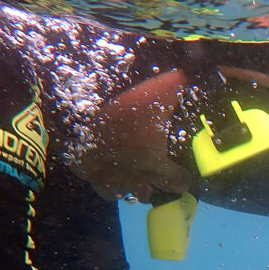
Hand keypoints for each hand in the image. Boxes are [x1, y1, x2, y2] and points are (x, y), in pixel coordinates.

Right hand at [71, 70, 193, 201]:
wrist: (77, 103)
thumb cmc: (125, 100)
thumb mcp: (159, 92)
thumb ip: (178, 88)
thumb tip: (191, 75)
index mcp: (154, 165)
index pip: (177, 184)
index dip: (182, 178)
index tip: (183, 171)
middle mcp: (130, 178)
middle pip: (146, 195)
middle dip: (152, 185)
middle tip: (154, 172)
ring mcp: (103, 176)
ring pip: (118, 193)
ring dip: (125, 185)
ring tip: (127, 172)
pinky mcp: (80, 168)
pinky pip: (92, 178)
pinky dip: (98, 173)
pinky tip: (101, 162)